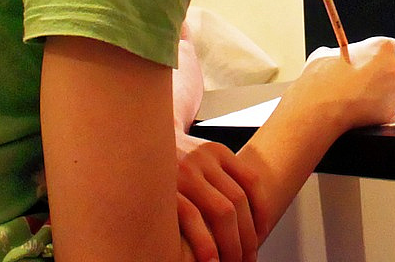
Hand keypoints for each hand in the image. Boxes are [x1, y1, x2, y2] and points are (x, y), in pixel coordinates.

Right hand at [173, 133, 259, 261]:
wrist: (132, 144)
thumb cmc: (169, 161)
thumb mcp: (197, 157)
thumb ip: (220, 175)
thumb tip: (248, 215)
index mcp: (216, 151)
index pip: (252, 182)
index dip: (262, 213)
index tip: (262, 235)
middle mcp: (201, 158)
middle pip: (238, 201)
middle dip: (248, 236)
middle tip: (249, 257)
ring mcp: (182, 173)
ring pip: (222, 211)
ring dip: (233, 244)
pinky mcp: (164, 189)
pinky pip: (192, 218)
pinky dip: (206, 242)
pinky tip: (211, 259)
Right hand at [290, 35, 394, 129]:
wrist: (321, 108)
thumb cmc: (324, 78)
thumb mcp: (328, 53)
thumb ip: (345, 53)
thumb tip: (341, 58)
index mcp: (383, 48)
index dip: (382, 55)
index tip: (372, 59)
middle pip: (394, 69)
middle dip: (381, 73)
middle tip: (361, 78)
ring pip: (391, 89)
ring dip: (378, 91)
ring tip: (356, 95)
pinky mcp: (390, 111)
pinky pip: (385, 106)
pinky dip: (375, 107)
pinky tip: (357, 107)